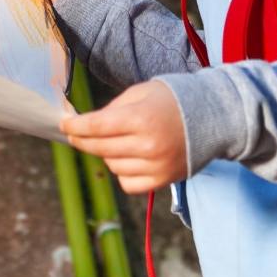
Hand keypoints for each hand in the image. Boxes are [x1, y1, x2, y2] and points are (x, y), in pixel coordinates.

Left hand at [61, 80, 188, 192]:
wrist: (213, 118)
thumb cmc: (173, 100)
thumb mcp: (141, 92)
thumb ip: (114, 108)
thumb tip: (88, 123)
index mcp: (141, 118)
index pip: (97, 126)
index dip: (76, 126)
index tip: (63, 125)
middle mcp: (147, 145)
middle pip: (100, 148)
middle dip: (82, 140)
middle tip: (74, 135)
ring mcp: (156, 166)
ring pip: (112, 166)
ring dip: (105, 154)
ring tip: (114, 141)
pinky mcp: (163, 181)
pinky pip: (128, 184)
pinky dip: (122, 173)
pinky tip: (126, 159)